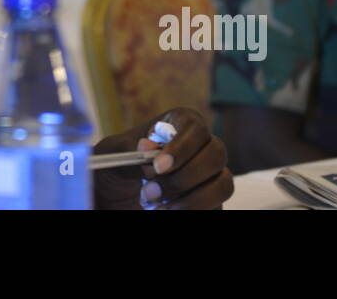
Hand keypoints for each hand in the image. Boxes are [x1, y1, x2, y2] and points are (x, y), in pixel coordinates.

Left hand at [93, 107, 232, 209]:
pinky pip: (217, 207)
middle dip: (184, 177)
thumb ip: (131, 150)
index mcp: (179, 124)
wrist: (116, 195)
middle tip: (151, 191)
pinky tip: (167, 211)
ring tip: (156, 207)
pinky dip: (193, 211)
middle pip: (217, 154)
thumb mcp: (113, 153)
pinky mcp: (212, 201)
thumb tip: (148, 148)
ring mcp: (210, 175)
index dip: (181, 148)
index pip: (195, 128)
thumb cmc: (117, 165)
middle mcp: (202, 147)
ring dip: (191, 200)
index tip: (159, 167)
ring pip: (223, 184)